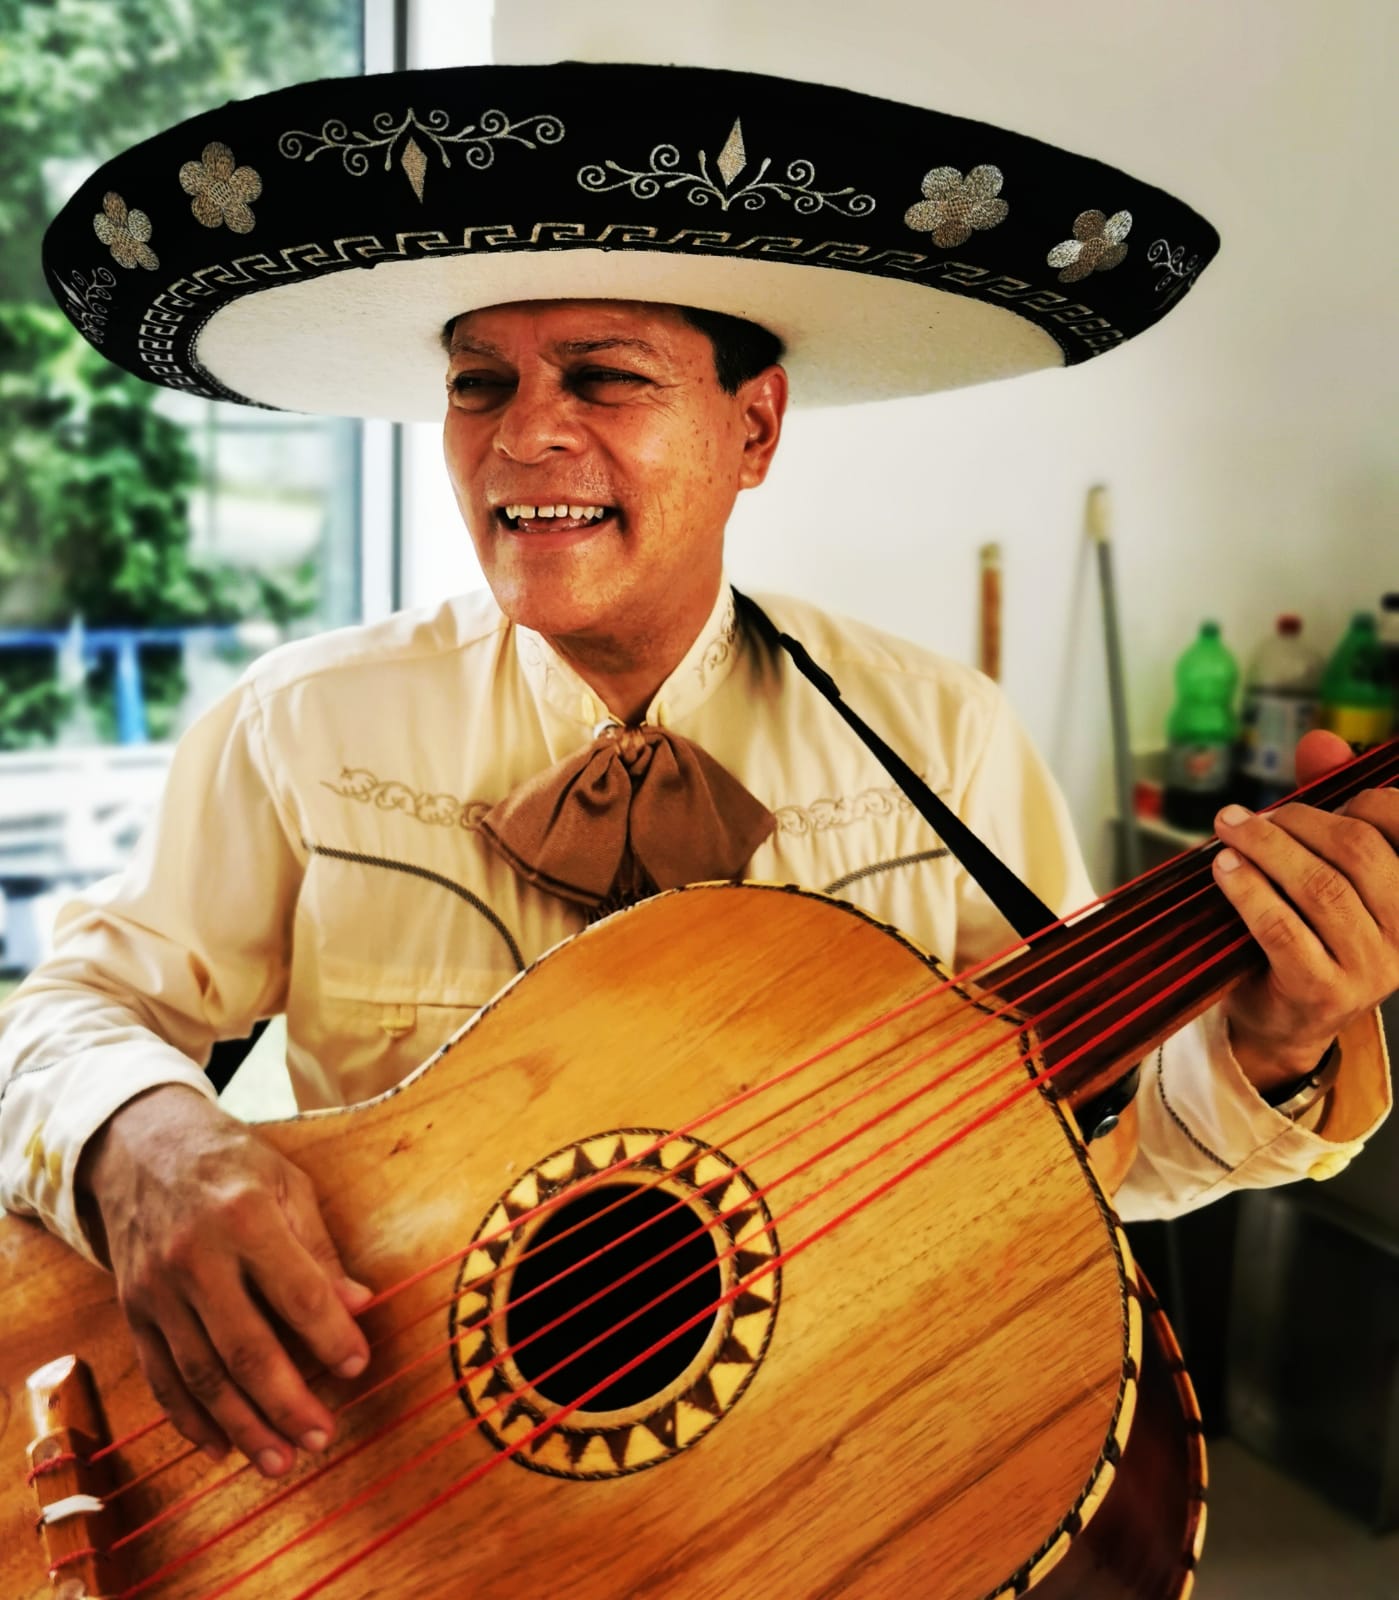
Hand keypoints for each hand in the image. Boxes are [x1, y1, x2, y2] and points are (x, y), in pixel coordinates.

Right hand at [77, 1084, 371, 1475]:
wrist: (139, 1146)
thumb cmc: (229, 1163)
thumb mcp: (286, 1183)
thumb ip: (320, 1248)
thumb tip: (360, 1304)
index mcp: (245, 1217)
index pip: (297, 1292)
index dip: (330, 1337)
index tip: (358, 1367)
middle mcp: (195, 1258)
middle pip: (245, 1348)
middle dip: (286, 1403)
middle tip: (320, 1438)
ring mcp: (157, 1289)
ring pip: (200, 1375)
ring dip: (242, 1426)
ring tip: (280, 1461)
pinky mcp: (132, 1310)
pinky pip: (161, 1376)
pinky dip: (190, 1419)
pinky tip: (221, 1446)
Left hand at [1213, 729, 1398, 1091]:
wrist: (1284, 1018)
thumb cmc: (1307, 932)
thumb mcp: (1325, 868)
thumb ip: (1328, 807)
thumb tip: (1321, 740)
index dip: (1363, 800)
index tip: (1323, 798)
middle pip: (1358, 851)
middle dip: (1297, 820)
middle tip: (1245, 815)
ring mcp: (1368, 967)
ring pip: (1320, 888)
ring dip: (1266, 849)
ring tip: (1228, 832)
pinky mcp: (1322, 991)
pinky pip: (1282, 929)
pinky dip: (1248, 890)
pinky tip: (1224, 870)